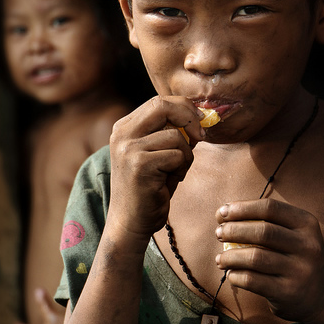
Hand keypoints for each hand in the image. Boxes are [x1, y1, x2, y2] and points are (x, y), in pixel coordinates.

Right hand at [108, 96, 204, 245]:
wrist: (130, 221)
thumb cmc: (149, 187)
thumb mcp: (156, 153)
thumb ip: (169, 132)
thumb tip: (199, 116)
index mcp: (124, 128)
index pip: (158, 102)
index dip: (184, 107)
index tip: (200, 121)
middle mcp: (122, 134)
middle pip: (163, 106)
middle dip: (189, 118)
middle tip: (201, 135)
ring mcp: (128, 149)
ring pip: (176, 136)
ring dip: (186, 155)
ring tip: (175, 172)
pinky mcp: (140, 165)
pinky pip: (177, 156)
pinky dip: (181, 169)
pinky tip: (169, 182)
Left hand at [215, 199, 323, 323]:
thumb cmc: (295, 257)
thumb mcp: (293, 234)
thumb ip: (265, 222)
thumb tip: (224, 214)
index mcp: (306, 224)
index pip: (269, 208)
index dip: (242, 208)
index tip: (222, 212)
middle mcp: (307, 246)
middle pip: (262, 231)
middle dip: (233, 230)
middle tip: (218, 233)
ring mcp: (300, 271)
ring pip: (255, 257)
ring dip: (230, 256)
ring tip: (220, 259)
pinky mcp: (288, 293)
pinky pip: (253, 281)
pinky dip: (236, 276)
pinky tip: (231, 274)